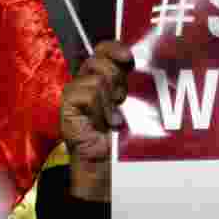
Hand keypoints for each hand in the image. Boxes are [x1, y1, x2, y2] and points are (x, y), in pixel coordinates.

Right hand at [60, 41, 134, 201]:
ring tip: (113, 117)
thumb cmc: (125, 141)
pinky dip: (99, 107)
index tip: (129, 59)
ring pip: (95, 77)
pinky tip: (106, 124)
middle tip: (121, 99)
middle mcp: (87, 83)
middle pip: (99, 59)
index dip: (115, 48)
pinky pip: (85, 92)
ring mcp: (75, 95)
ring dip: (110, 99)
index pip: (104, 50)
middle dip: (116, 77)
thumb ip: (137, 86)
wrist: (109, 170)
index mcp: (104, 79)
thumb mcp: (137, 107)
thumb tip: (150, 65)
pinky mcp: (67, 108)